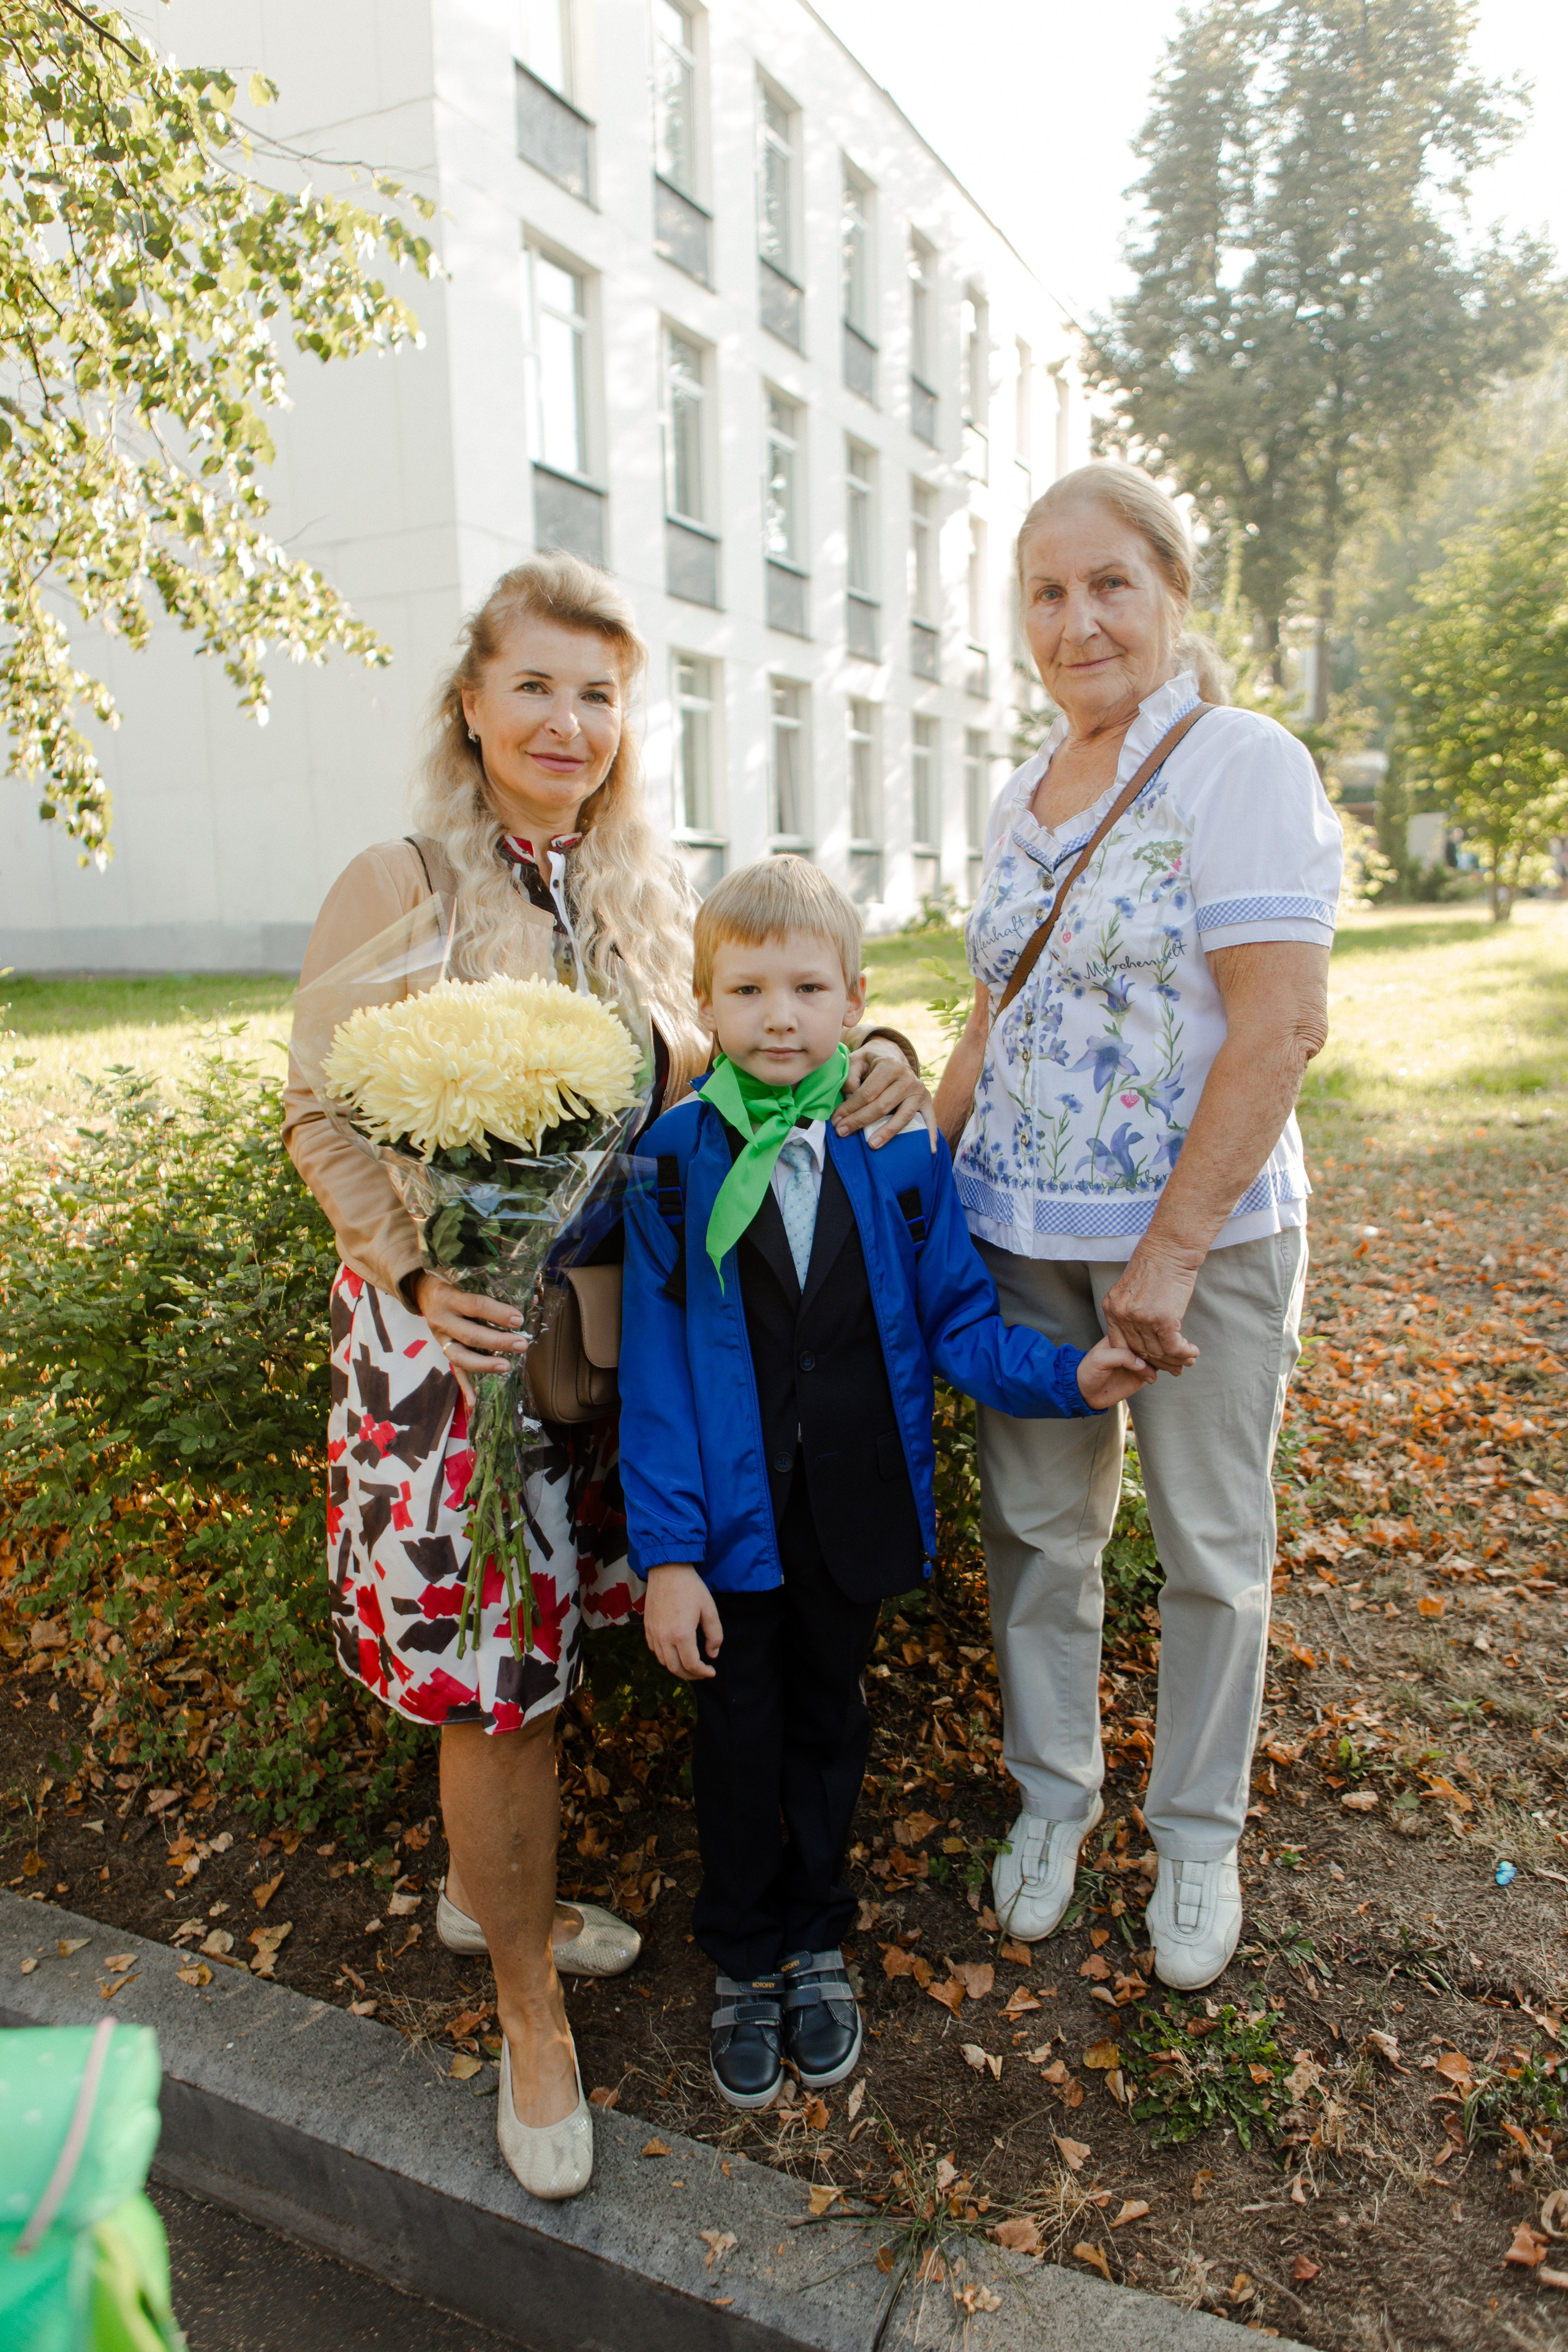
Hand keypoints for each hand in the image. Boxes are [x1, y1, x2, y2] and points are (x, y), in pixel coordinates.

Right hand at [411, 1271, 527, 1408]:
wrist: (422, 1291)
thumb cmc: (453, 1283)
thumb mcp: (466, 1279)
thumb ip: (494, 1289)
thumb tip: (531, 1302)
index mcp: (449, 1297)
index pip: (476, 1306)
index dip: (498, 1313)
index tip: (518, 1320)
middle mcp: (441, 1319)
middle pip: (470, 1335)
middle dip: (498, 1342)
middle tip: (521, 1345)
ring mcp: (439, 1338)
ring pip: (459, 1357)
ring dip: (484, 1365)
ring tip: (507, 1366)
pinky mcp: (441, 1350)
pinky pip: (453, 1370)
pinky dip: (464, 1387)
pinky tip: (475, 1401)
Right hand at [643, 1564, 722, 1680]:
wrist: (668, 1570)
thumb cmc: (691, 1588)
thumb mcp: (709, 1609)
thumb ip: (714, 1635)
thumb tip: (712, 1654)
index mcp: (681, 1634)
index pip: (691, 1664)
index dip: (703, 1673)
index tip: (712, 1671)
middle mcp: (664, 1637)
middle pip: (675, 1668)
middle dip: (690, 1675)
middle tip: (702, 1673)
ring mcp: (653, 1633)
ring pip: (663, 1661)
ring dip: (677, 1668)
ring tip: (690, 1664)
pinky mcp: (647, 1627)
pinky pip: (654, 1650)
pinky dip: (665, 1657)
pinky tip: (675, 1651)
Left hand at [836, 1042, 937, 1151]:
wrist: (892, 1056)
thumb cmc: (870, 1062)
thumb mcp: (856, 1060)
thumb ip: (850, 1077)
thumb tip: (850, 1098)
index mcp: (889, 1065)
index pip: (867, 1093)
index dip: (850, 1108)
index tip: (836, 1121)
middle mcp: (907, 1078)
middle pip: (882, 1106)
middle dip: (859, 1121)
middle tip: (842, 1132)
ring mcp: (919, 1091)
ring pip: (903, 1116)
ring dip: (886, 1133)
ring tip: (871, 1145)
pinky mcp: (927, 1101)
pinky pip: (930, 1120)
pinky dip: (931, 1135)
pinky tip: (929, 1150)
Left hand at [1076, 1338, 1155, 1409]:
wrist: (1086, 1394)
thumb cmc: (1088, 1372)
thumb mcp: (1099, 1359)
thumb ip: (1120, 1356)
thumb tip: (1141, 1363)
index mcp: (1119, 1337)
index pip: (1137, 1330)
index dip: (1147, 1333)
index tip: (1154, 1338)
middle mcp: (1130, 1347)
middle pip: (1150, 1342)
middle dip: (1157, 1347)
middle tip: (1158, 1354)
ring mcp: (1137, 1361)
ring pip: (1156, 1356)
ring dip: (1161, 1360)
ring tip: (1160, 1365)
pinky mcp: (1141, 1375)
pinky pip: (1155, 1371)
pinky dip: (1159, 1372)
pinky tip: (1153, 1375)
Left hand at [1100, 1248, 1202, 1376]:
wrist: (1171, 1247)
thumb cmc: (1157, 1264)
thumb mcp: (1133, 1288)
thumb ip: (1132, 1310)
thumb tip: (1142, 1334)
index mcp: (1112, 1307)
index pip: (1120, 1343)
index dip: (1136, 1357)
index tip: (1150, 1364)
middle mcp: (1123, 1315)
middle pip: (1139, 1350)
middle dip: (1159, 1363)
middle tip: (1174, 1368)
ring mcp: (1141, 1319)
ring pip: (1158, 1351)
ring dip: (1175, 1359)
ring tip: (1188, 1360)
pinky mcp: (1163, 1320)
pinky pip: (1173, 1347)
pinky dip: (1184, 1353)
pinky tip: (1192, 1352)